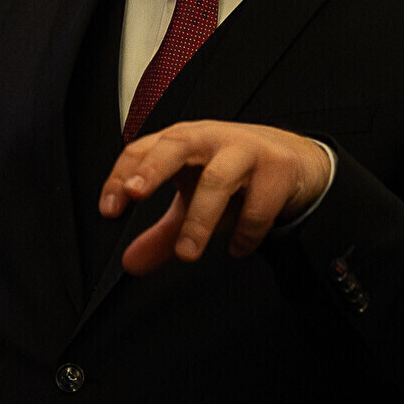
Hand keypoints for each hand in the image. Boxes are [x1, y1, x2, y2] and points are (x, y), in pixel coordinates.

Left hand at [100, 121, 332, 275]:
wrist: (295, 159)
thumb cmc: (235, 173)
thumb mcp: (194, 199)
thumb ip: (163, 232)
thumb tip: (132, 263)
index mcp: (183, 141)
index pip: (142, 149)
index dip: (121, 176)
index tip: (109, 210)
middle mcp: (210, 139)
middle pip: (176, 145)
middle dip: (153, 168)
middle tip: (134, 195)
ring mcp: (246, 151)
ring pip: (218, 179)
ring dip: (199, 219)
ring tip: (187, 252)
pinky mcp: (278, 169)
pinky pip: (258, 205)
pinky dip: (245, 233)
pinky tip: (238, 248)